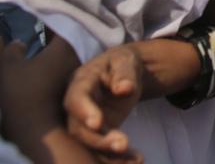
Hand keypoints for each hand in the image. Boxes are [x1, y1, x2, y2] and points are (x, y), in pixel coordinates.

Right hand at [64, 46, 143, 162]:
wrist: (123, 72)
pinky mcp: (98, 133)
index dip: (84, 111)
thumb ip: (124, 73)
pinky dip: (118, 158)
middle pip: (79, 127)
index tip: (97, 123)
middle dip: (98, 139)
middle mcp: (78, 105)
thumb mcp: (125, 60)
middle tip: (122, 144)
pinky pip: (103, 149)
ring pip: (90, 142)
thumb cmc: (121, 63)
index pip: (77, 97)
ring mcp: (86, 121)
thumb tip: (124, 89)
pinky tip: (136, 159)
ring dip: (108, 153)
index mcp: (82, 81)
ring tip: (135, 158)